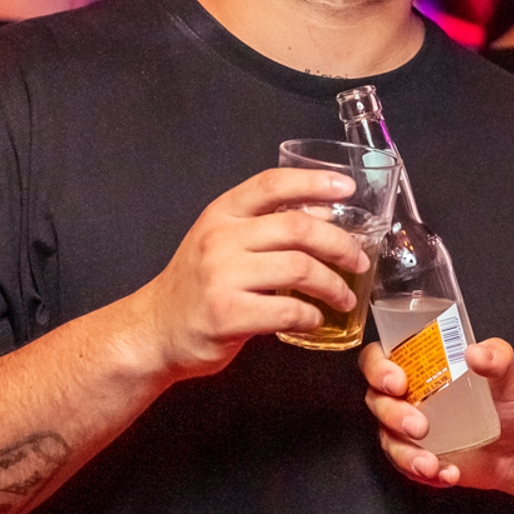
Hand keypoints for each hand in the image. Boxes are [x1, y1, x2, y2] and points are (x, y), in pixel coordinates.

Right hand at [131, 168, 372, 379]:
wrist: (154, 332)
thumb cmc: (195, 287)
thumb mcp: (222, 242)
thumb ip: (265, 224)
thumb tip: (322, 208)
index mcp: (221, 214)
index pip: (271, 184)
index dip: (313, 181)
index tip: (346, 187)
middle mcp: (219, 239)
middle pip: (298, 228)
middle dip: (340, 244)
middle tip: (359, 259)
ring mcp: (221, 276)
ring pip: (300, 268)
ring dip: (333, 284)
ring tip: (343, 296)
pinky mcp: (227, 314)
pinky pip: (288, 310)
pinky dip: (311, 315)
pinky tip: (315, 318)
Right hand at [359, 338, 513, 487]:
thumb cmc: (507, 405)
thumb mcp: (507, 377)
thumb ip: (497, 358)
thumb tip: (476, 352)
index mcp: (419, 367)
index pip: (379, 358)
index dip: (377, 368)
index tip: (398, 381)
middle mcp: (408, 396)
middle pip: (377, 400)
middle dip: (392, 415)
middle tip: (419, 427)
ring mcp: (408, 429)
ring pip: (387, 439)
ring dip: (405, 453)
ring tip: (431, 463)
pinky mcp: (416, 456)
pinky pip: (405, 466)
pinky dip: (423, 472)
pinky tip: (447, 473)